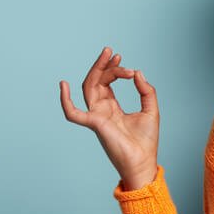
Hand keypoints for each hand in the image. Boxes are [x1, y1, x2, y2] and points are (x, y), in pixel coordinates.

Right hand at [59, 46, 159, 187]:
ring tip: (108, 56)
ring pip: (89, 88)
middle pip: (96, 81)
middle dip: (103, 65)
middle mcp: (101, 110)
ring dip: (98, 71)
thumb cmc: (146, 141)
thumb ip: (146, 91)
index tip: (124, 62)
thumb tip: (138, 72)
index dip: (114, 70)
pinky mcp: (95, 124)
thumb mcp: (151, 109)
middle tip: (112, 51)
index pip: (107, 82)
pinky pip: (73, 113)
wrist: (143, 161)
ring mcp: (96, 116)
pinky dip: (65, 101)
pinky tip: (63, 85)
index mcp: (112, 107)